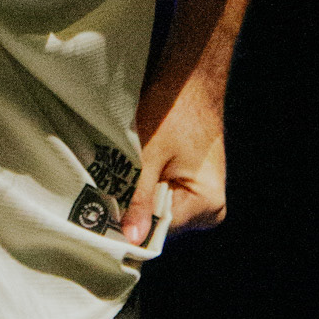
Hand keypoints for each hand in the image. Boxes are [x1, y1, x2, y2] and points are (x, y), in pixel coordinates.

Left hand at [121, 70, 227, 242]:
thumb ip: (140, 199)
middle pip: (162, 222)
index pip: (160, 230)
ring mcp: (205, 195)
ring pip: (162, 208)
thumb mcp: (149, 155)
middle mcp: (212, 207)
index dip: (132, 221)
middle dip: (137, 206)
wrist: (190, 78)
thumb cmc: (172, 109)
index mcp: (208, 203)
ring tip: (127, 171)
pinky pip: (168, 194)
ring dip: (142, 193)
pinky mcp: (195, 182)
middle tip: (114, 184)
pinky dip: (151, 184)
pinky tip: (140, 166)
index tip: (106, 212)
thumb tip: (131, 240)